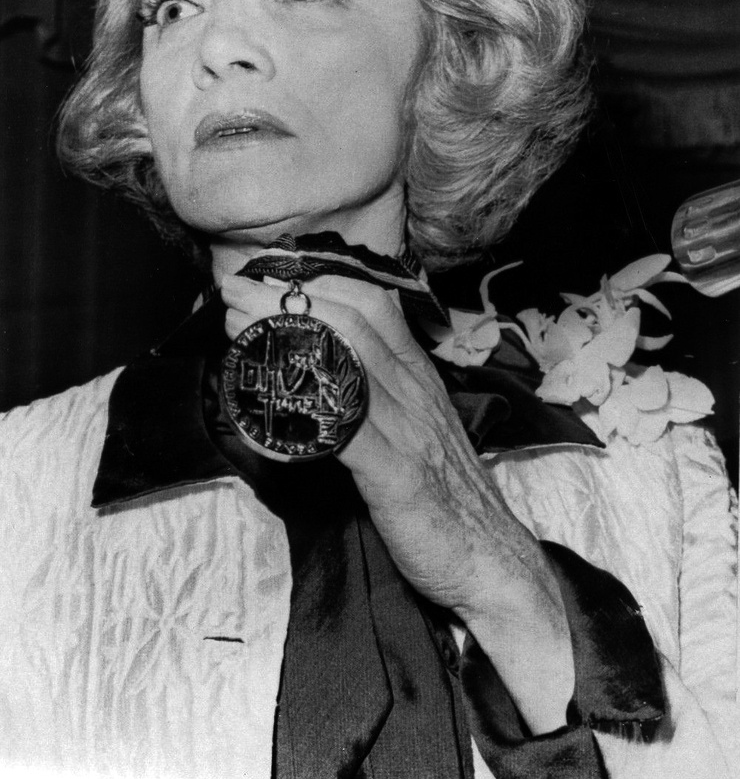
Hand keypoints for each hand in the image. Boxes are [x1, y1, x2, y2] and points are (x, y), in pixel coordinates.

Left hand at [220, 272, 574, 731]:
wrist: (492, 560)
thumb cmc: (449, 498)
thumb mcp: (421, 430)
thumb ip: (384, 394)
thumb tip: (330, 369)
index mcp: (421, 377)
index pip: (374, 305)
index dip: (319, 282)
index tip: (271, 275)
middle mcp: (415, 392)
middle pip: (351, 321)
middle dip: (288, 298)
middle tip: (235, 291)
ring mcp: (407, 430)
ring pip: (346, 359)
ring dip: (285, 335)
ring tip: (237, 324)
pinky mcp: (396, 474)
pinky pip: (346, 428)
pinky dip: (303, 405)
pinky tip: (263, 394)